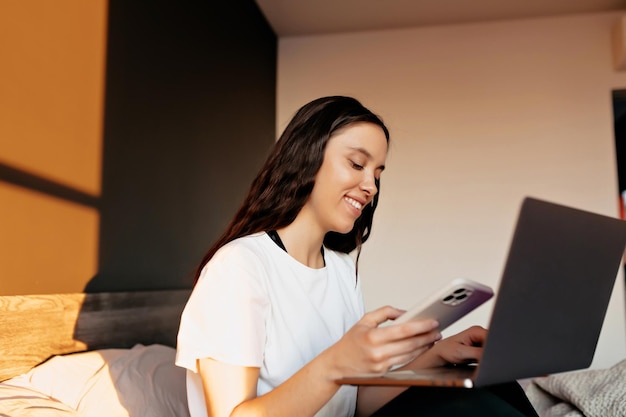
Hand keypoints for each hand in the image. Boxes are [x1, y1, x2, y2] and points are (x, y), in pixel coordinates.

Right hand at [326, 306, 441, 378]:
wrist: (337, 365)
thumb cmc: (350, 343)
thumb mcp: (364, 321)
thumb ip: (385, 313)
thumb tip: (404, 312)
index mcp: (373, 337)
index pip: (403, 330)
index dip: (421, 326)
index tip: (432, 322)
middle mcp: (378, 352)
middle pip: (410, 344)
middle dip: (427, 336)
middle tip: (437, 330)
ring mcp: (382, 364)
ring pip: (410, 354)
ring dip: (424, 346)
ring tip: (433, 338)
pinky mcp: (384, 372)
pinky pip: (403, 361)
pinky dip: (414, 354)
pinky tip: (421, 348)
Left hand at [408, 325, 486, 368]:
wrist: (439, 356)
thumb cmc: (445, 351)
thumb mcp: (461, 353)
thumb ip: (477, 353)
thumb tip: (489, 355)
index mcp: (476, 330)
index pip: (493, 338)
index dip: (493, 348)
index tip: (489, 356)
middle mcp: (479, 334)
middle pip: (493, 344)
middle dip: (490, 353)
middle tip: (478, 359)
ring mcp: (480, 342)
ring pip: (490, 350)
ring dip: (487, 357)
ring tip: (474, 359)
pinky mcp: (479, 350)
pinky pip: (486, 355)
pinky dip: (484, 360)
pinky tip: (476, 361)